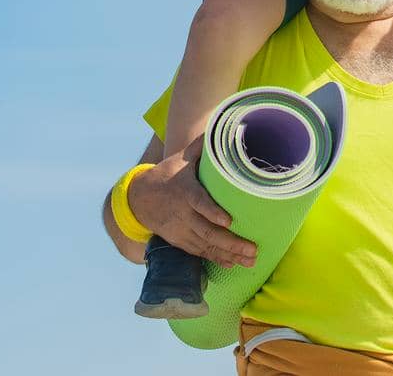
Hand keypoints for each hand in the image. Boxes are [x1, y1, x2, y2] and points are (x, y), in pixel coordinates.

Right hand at [127, 136, 256, 267]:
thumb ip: (201, 147)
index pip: (200, 203)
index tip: (229, 221)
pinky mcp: (180, 241)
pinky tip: (233, 264)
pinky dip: (216, 259)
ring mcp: (181, 230)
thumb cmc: (166, 175)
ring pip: (206, 246)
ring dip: (228, 254)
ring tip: (250, 261)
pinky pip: (200, 252)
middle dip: (231, 242)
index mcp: (184, 192)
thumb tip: (220, 128)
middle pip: (208, 231)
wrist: (139, 199)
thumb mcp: (181, 159)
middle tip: (253, 250)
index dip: (213, 212)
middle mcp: (183, 214)